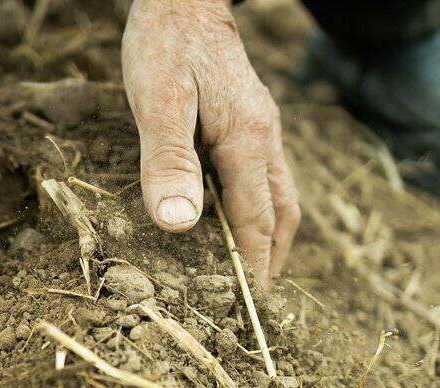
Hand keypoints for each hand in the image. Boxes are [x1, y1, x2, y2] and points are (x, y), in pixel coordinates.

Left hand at [122, 0, 299, 285]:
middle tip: (254, 296)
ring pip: (277, 193)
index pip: (256, 219)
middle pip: (279, 212)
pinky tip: (235, 214)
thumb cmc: (165, 47)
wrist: (180, 0)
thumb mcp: (159, 102)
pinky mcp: (246, 119)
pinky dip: (257, 206)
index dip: (253, 265)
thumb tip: (180, 224)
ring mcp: (258, 127)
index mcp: (245, 141)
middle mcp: (262, 138)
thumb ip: (168, 160)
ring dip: (269, 234)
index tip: (249, 304)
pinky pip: (263, 175)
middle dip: (270, 256)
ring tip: (251, 266)